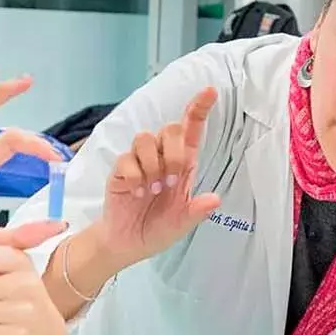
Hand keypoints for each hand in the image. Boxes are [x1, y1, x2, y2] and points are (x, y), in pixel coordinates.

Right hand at [87, 87, 221, 267]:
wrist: (127, 243)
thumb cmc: (157, 229)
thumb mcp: (182, 225)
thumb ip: (197, 212)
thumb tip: (215, 199)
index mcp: (182, 165)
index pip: (191, 130)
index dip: (199, 108)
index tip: (210, 91)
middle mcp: (161, 158)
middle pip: (170, 129)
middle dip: (173, 154)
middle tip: (170, 182)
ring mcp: (139, 162)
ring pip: (145, 138)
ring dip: (152, 164)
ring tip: (153, 190)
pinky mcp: (120, 170)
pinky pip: (126, 159)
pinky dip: (135, 177)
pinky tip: (136, 194)